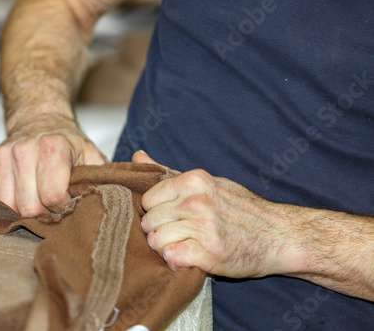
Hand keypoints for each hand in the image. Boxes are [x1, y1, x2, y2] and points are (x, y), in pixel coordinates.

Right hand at [0, 113, 106, 216]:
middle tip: (51, 205)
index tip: (67, 203)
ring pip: (7, 207)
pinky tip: (17, 197)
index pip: (51, 198)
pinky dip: (3, 206)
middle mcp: (23, 150)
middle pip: (28, 207)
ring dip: (21, 211)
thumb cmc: (67, 143)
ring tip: (35, 199)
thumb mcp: (91, 156)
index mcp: (52, 148)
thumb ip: (99, 178)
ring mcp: (1, 156)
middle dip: (42, 213)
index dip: (62, 208)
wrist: (40, 121)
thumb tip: (107, 201)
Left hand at [133, 151, 297, 277]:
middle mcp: (197, 202)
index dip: (155, 211)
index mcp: (194, 180)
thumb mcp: (208, 183)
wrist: (279, 235)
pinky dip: (175, 261)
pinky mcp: (209, 254)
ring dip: (165, 248)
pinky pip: (171, 257)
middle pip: (149, 221)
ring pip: (156, 240)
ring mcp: (203, 228)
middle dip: (157, 230)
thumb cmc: (240, 209)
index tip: (169, 217)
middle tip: (176, 234)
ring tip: (182, 246)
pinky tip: (188, 258)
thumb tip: (138, 156)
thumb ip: (169, 172)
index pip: (148, 199)